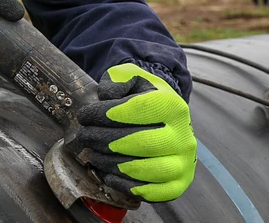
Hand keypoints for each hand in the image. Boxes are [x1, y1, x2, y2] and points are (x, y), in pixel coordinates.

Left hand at [73, 63, 196, 201]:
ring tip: (92, 154)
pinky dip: (126, 186)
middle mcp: (183, 136)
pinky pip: (152, 192)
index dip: (105, 114)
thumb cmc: (142, 96)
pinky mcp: (178, 184)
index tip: (84, 116)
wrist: (165, 116)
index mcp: (173, 106)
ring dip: (112, 163)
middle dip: (104, 140)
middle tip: (84, 136)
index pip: (137, 110)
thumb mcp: (130, 77)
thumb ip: (117, 80)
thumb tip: (108, 95)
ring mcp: (183, 162)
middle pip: (140, 142)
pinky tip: (107, 174)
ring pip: (145, 169)